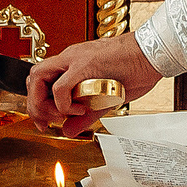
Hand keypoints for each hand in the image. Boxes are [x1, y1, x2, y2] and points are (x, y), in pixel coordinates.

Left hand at [26, 32, 162, 133]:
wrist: (152, 55)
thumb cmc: (134, 70)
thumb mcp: (103, 99)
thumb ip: (84, 115)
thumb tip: (68, 131)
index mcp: (72, 63)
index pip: (41, 79)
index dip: (36, 101)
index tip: (44, 121)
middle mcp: (70, 58)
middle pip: (35, 77)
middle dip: (34, 104)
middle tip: (45, 122)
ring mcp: (76, 59)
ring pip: (40, 76)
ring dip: (43, 101)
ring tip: (58, 116)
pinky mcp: (85, 65)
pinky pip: (61, 86)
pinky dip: (63, 103)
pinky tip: (77, 110)